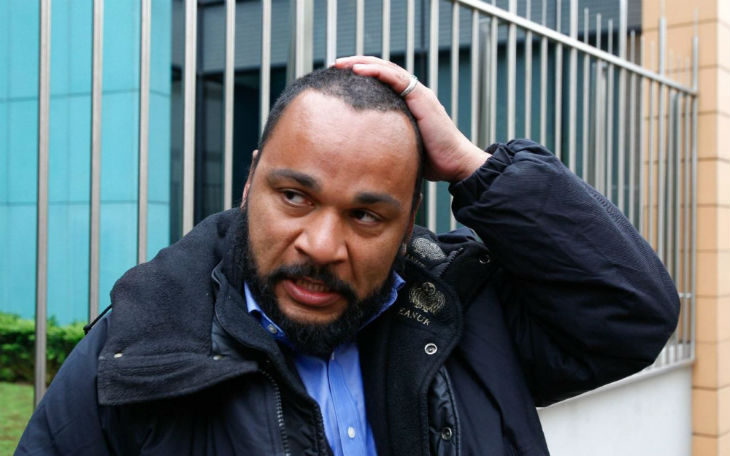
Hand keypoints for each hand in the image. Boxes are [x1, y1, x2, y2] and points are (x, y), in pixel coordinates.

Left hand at [334, 56, 489, 182]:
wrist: (455, 163)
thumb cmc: (431, 161)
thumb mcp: (402, 145)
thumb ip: (387, 140)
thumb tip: (361, 151)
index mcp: (409, 103)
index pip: (383, 81)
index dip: (363, 75)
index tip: (341, 77)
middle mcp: (414, 94)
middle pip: (383, 70)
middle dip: (358, 64)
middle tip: (336, 65)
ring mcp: (418, 94)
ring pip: (387, 69)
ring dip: (362, 63)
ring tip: (342, 64)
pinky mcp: (421, 97)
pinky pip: (395, 78)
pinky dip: (376, 71)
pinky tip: (358, 70)